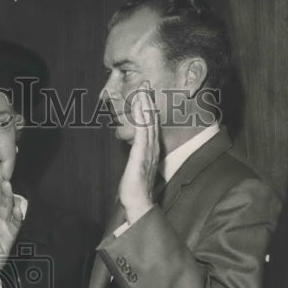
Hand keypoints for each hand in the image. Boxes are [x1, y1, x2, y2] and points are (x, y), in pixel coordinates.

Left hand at [117, 83, 161, 224]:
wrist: (138, 203)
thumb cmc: (136, 189)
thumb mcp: (137, 170)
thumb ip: (137, 160)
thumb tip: (134, 155)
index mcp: (151, 150)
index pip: (151, 126)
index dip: (149, 109)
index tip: (145, 94)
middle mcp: (152, 148)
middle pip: (151, 120)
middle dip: (148, 101)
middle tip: (146, 84)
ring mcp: (148, 150)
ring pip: (148, 123)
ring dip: (145, 105)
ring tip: (143, 89)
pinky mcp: (142, 154)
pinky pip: (143, 132)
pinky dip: (142, 117)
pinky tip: (139, 106)